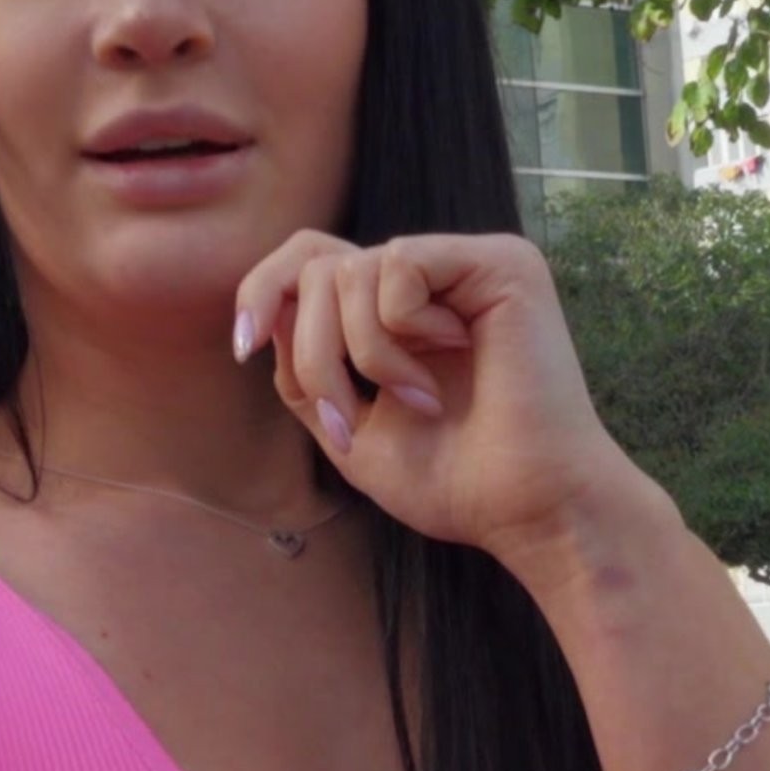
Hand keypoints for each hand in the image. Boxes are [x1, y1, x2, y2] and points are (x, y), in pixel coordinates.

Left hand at [230, 229, 665, 562]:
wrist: (526, 510)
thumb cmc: (456, 481)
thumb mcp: (349, 429)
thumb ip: (305, 370)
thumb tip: (266, 311)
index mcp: (400, 312)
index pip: (310, 260)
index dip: (261, 290)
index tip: (243, 347)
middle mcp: (433, 278)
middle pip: (317, 263)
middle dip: (310, 349)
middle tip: (343, 415)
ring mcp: (466, 266)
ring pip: (350, 269)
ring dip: (359, 353)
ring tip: (416, 401)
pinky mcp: (501, 263)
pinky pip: (399, 265)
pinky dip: (399, 331)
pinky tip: (451, 362)